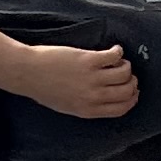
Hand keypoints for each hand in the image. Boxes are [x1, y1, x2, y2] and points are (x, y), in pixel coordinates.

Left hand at [9, 39, 139, 119]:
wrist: (28, 73)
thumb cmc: (43, 89)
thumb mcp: (67, 106)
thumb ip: (88, 105)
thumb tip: (106, 98)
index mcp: (88, 111)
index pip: (121, 109)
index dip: (131, 98)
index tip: (132, 90)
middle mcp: (93, 97)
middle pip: (127, 92)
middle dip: (131, 81)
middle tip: (126, 73)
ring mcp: (92, 78)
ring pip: (125, 73)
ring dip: (126, 65)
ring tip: (117, 60)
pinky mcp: (89, 60)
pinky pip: (115, 56)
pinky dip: (118, 51)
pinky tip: (113, 50)